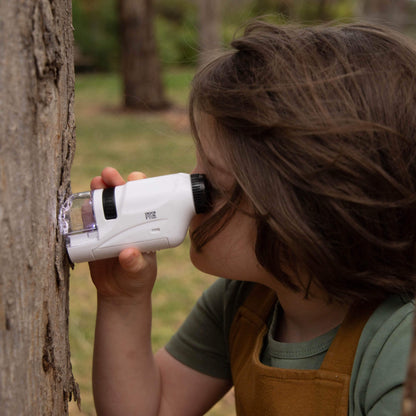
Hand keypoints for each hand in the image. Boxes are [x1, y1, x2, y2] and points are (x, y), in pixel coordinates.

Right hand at [88, 167, 156, 299]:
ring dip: (99, 190)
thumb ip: (136, 263)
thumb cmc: (137, 279)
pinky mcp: (94, 235)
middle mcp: (127, 222)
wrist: (119, 294)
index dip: (140, 186)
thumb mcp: (141, 272)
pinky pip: (88, 219)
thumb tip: (128, 254)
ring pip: (103, 203)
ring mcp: (110, 227)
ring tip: (96, 182)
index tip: (135, 178)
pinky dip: (85, 209)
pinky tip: (82, 203)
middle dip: (115, 182)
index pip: (144, 200)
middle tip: (109, 175)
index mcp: (144, 225)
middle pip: (122, 196)